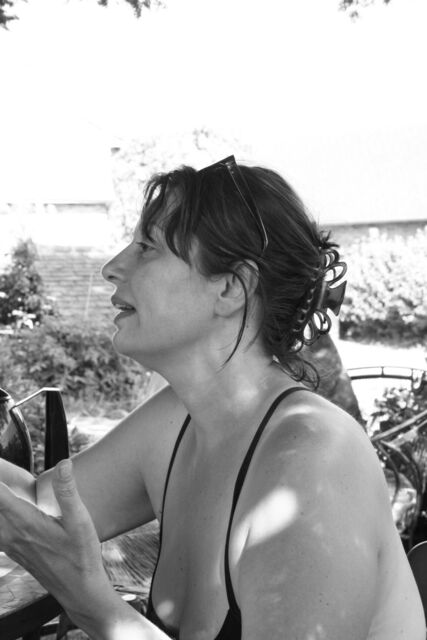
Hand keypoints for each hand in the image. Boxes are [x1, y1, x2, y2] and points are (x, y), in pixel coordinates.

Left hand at [0, 459, 112, 616]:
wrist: (78, 591)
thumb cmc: (81, 557)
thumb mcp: (80, 522)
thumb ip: (68, 492)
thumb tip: (63, 464)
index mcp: (26, 521)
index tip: (0, 465)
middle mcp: (12, 532)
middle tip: (3, 472)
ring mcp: (10, 543)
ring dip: (0, 502)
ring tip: (4, 490)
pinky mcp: (13, 549)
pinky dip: (0, 515)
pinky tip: (6, 511)